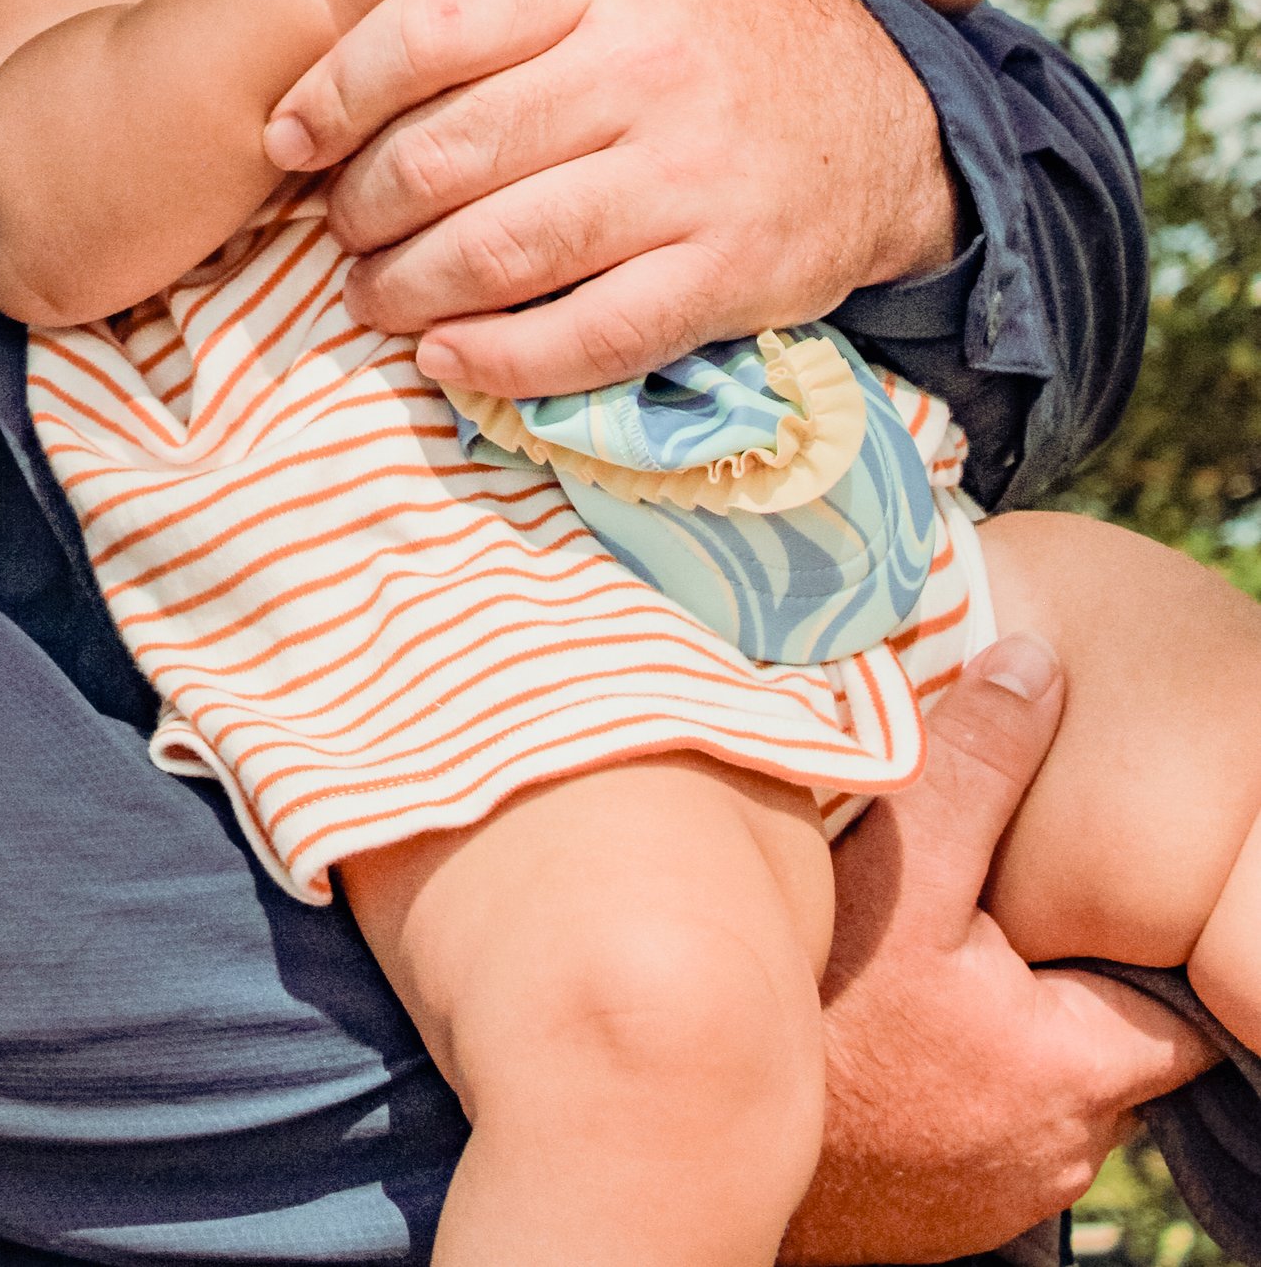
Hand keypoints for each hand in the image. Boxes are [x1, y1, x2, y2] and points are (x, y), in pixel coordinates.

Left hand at [262, 0, 958, 398]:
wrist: (888, 109)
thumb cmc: (721, 24)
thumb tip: (360, 26)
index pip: (429, 29)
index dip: (336, 90)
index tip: (289, 133)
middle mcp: (641, 70)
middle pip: (450, 151)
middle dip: (363, 204)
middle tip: (336, 228)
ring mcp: (687, 177)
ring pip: (504, 248)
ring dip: (410, 287)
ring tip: (373, 295)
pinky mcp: (728, 272)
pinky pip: (590, 334)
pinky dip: (500, 358)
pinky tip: (447, 357)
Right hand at [783, 637, 1209, 1260]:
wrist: (706, 1137)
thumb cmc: (817, 1020)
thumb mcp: (902, 874)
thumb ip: (977, 769)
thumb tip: (1036, 668)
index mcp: (1083, 1067)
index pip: (1171, 1004)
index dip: (1131, 934)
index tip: (1079, 887)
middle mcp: (1062, 1148)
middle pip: (1097, 1037)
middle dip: (1054, 975)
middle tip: (986, 908)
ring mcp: (1000, 1188)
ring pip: (1032, 1082)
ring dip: (998, 1027)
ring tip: (929, 960)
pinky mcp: (943, 1207)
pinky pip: (975, 1123)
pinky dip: (949, 1075)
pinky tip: (889, 1028)